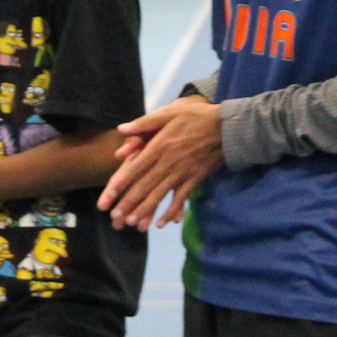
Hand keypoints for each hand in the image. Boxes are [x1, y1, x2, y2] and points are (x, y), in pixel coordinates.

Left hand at [97, 96, 223, 229]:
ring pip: (160, 194)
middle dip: (128, 202)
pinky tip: (161, 223)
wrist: (228, 126)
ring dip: (144, 210)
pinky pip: (181, 199)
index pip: (135, 168)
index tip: (108, 196)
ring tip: (131, 222)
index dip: (120, 184)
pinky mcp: (195, 179)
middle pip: (144, 185)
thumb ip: (145, 122)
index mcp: (160, 146)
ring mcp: (182, 172)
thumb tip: (121, 129)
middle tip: (114, 217)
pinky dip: (171, 212)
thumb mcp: (170, 112)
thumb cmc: (197, 116)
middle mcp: (168, 162)